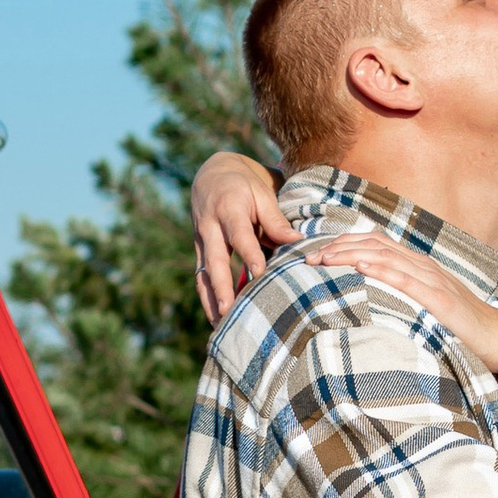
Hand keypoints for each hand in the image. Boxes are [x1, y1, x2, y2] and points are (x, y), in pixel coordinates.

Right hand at [191, 152, 298, 323]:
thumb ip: (276, 220)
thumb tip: (298, 241)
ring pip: (202, 273)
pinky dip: (208, 297)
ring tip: (219, 324)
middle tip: (229, 310)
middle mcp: (210, 227)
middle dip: (221, 286)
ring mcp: (201, 240)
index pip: (240, 236)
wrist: (212, 174)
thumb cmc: (244, 185)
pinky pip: (201, 276)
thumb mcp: (262, 193)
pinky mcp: (199, 250)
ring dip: (210, 299)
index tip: (260, 274)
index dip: (249, 255)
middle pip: (214, 260)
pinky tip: (217, 317)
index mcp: (228, 209)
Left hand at [306, 230, 497, 371]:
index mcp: (418, 266)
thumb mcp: (427, 307)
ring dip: (351, 254)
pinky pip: (406, 279)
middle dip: (338, 247)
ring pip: (385, 255)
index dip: (344, 244)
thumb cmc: (463, 327)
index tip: (317, 255)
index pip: (376, 244)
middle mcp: (423, 266)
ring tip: (324, 259)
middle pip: (374, 244)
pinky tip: (361, 267)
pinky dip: (382, 270)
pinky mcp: (439, 298)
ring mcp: (432, 279)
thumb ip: (403, 298)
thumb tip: (370, 302)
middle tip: (309, 258)